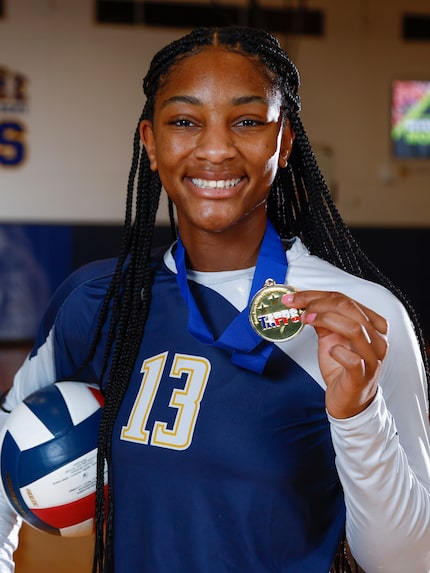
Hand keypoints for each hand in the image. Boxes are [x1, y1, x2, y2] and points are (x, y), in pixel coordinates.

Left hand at [282, 290, 387, 418]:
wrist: (349, 401)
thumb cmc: (343, 368)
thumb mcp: (331, 338)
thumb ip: (323, 321)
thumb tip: (303, 304)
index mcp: (371, 325)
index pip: (345, 299)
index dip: (316, 295)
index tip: (294, 297)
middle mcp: (376, 338)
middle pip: (349, 308)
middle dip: (318, 304)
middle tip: (298, 308)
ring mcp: (372, 358)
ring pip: (354, 328)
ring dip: (326, 320)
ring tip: (307, 321)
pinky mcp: (363, 376)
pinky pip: (353, 360)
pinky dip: (338, 351)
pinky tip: (329, 350)